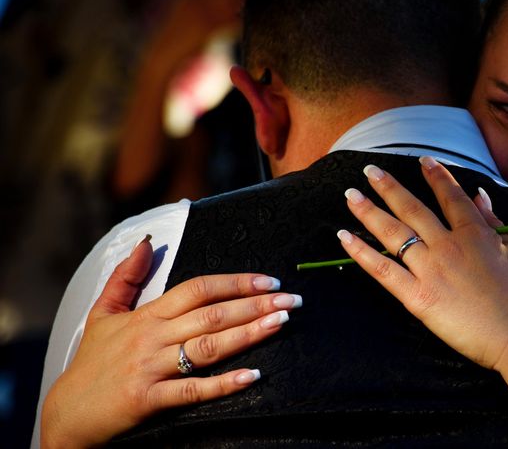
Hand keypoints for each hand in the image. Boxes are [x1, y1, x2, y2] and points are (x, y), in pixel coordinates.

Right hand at [40, 237, 302, 447]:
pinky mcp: (148, 399)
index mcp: (147, 315)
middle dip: (255, 305)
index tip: (269, 281)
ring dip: (248, 334)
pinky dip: (224, 383)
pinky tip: (252, 376)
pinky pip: (192, 390)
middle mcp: (151, 337)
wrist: (66, 414)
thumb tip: (144, 242)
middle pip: (211, 314)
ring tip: (281, 324)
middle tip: (291, 300)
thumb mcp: (103, 314)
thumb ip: (125, 278)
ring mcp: (150, 368)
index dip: (235, 282)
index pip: (198, 288)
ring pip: (207, 346)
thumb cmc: (91, 363)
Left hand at [338, 158, 507, 447]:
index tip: (422, 159)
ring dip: (368, 211)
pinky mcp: (419, 298)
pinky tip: (344, 237)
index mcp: (476, 233)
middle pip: (412, 209)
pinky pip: (384, 271)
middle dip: (388, 187)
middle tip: (369, 170)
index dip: (436, 176)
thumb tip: (480, 196)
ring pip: (393, 233)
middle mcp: (449, 245)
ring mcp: (432, 270)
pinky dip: (362, 252)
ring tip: (350, 195)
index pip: (451, 196)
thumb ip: (494, 223)